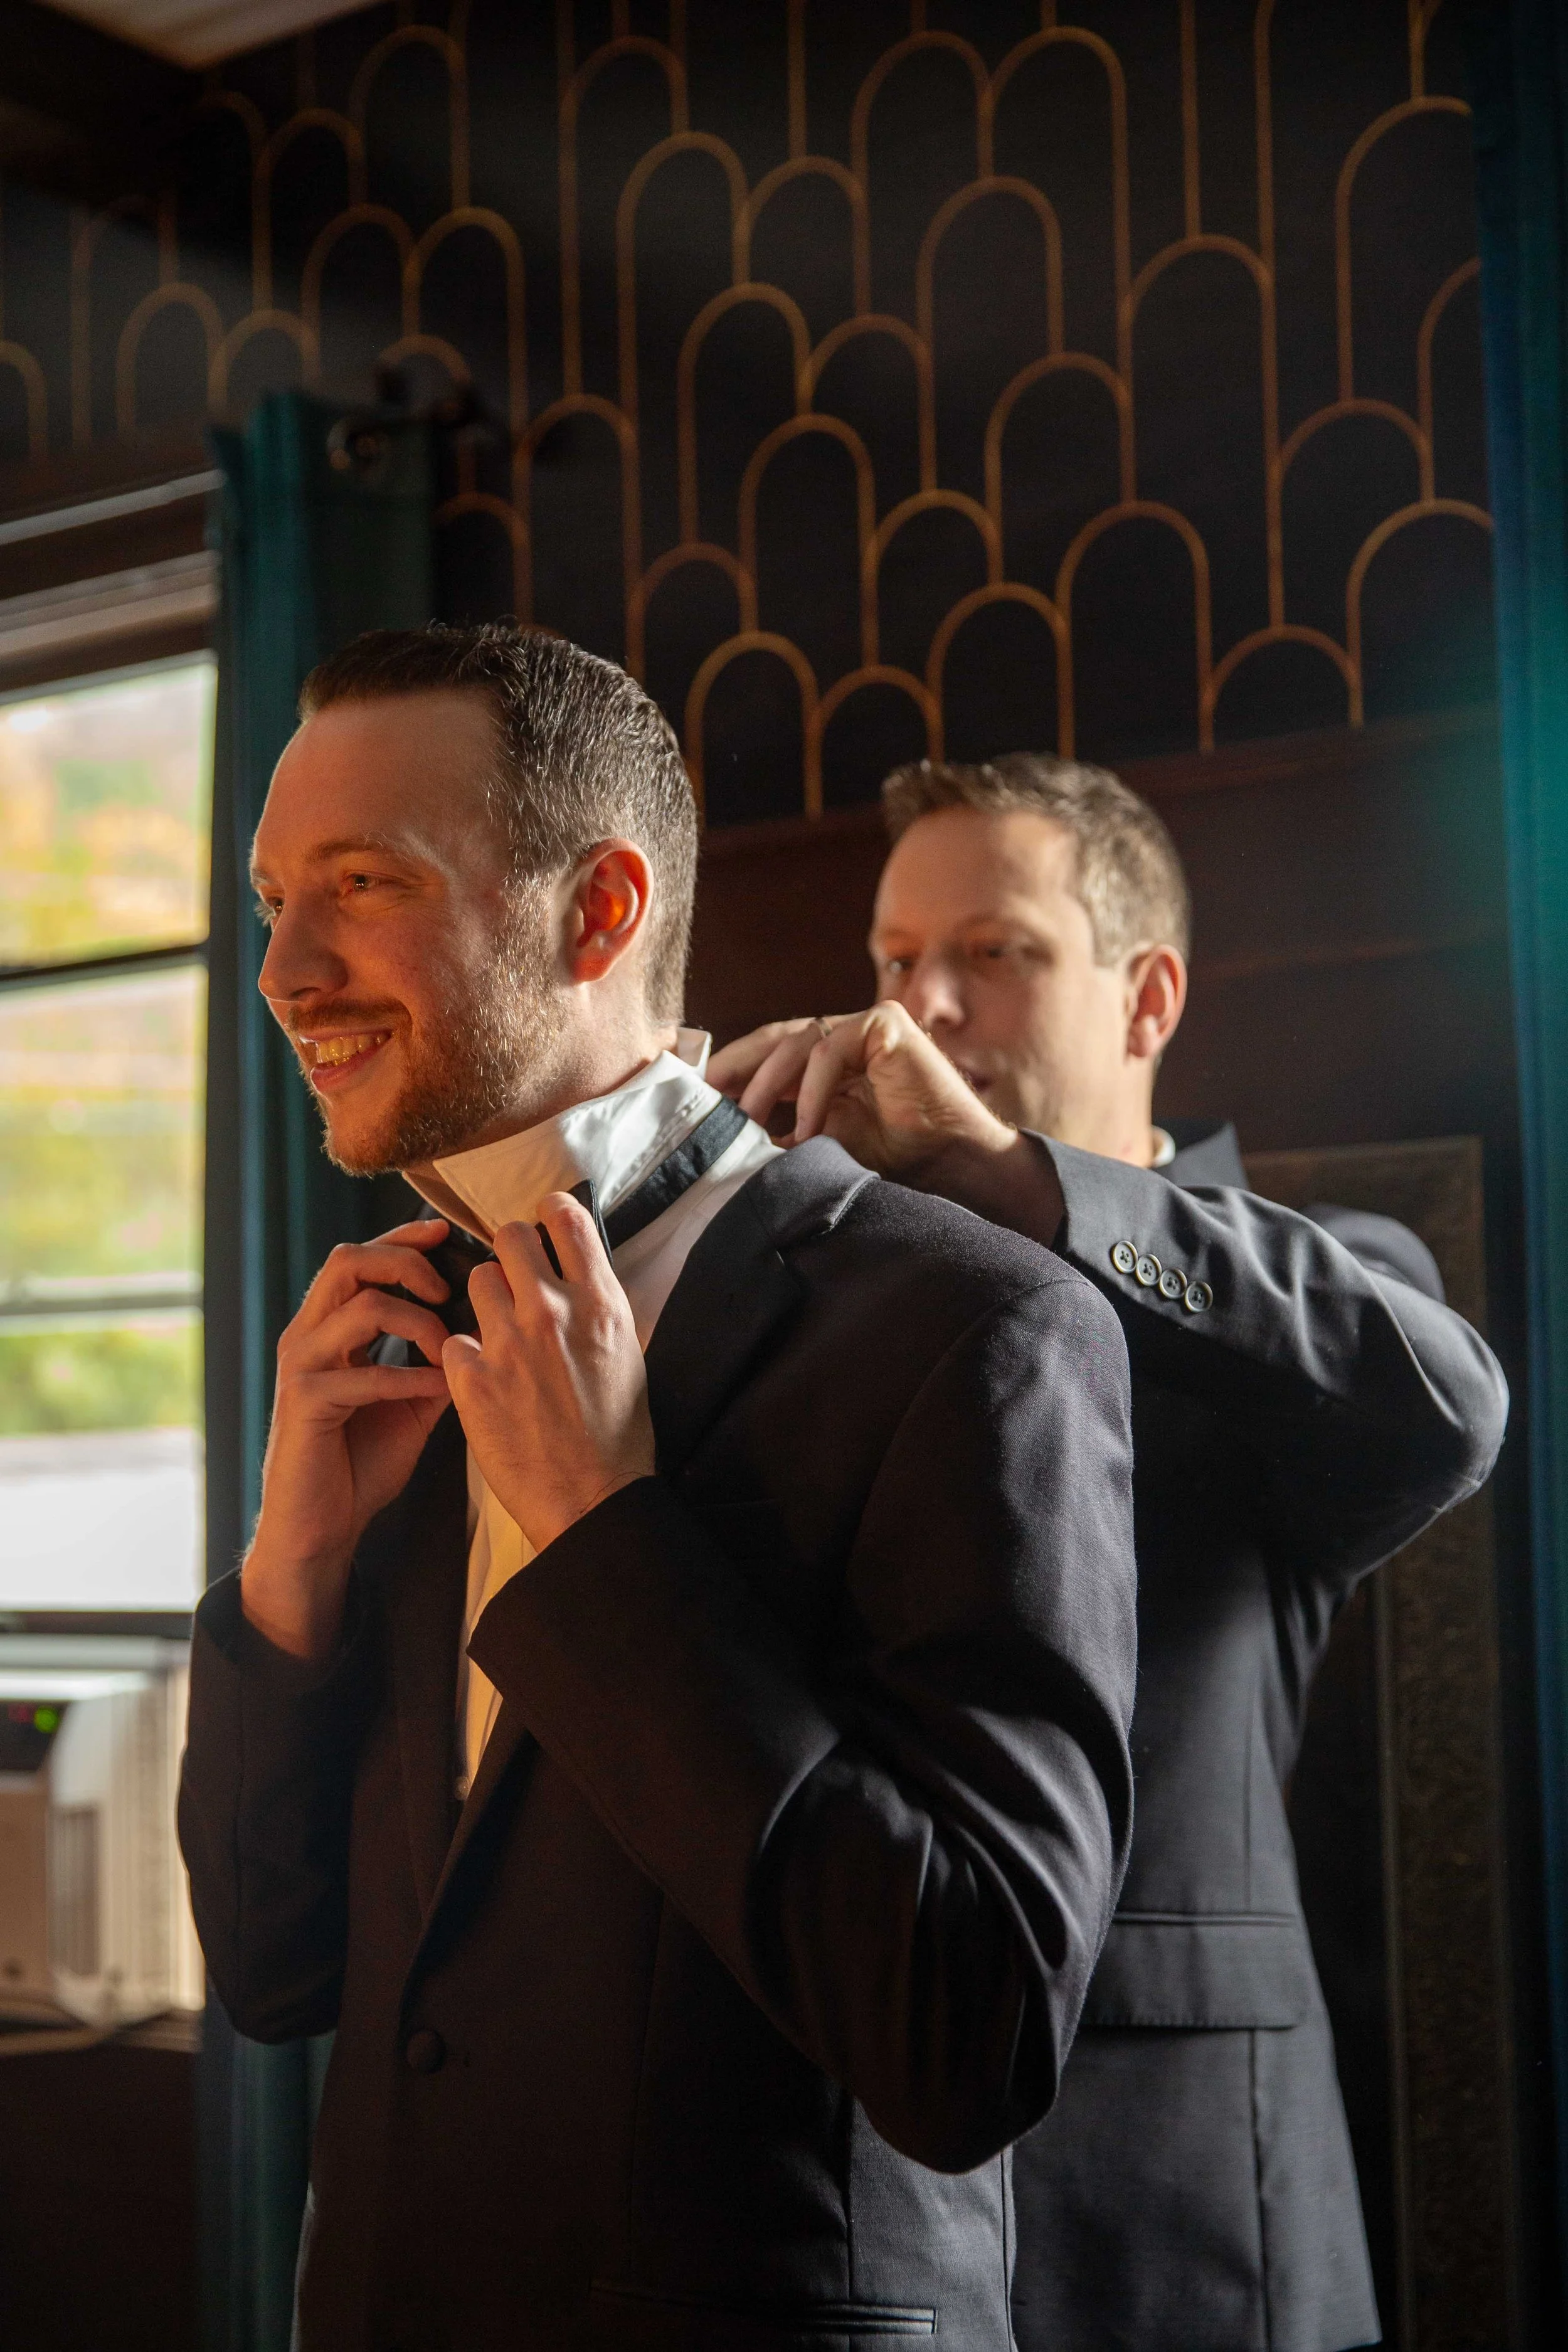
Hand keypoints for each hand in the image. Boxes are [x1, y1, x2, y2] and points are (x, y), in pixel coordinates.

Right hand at [243, 1218, 454, 1658]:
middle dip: (405, 1261)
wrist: (321, 1525)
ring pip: (359, 1308)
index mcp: (329, 1328)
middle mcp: (308, 1336)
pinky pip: (362, 1374)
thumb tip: (485, 1325)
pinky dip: (408, 1377)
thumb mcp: (411, 1400)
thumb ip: (436, 1360)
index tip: (446, 1231)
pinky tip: (439, 1390)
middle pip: (348, 1260)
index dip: (402, 1237)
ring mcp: (301, 1366)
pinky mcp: (303, 1402)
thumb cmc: (362, 1462)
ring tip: (451, 1350)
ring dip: (417, 1322)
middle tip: (446, 1288)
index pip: (361, 1258)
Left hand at [442, 1193, 655, 1554]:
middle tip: (512, 1276)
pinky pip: (453, 1339)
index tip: (543, 1221)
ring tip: (498, 1334)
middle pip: (509, 1237)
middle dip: (508, 1251)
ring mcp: (508, 1343)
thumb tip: (577, 1275)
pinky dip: (464, 1356)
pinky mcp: (472, 1379)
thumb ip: (596, 1307)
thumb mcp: (626, 1353)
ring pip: (475, 1281)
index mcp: (599, 1303)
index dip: (549, 1212)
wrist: (592, 1498)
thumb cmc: (617, 1434)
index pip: (565, 1218)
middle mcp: (552, 1311)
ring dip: (484, 1301)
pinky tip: (483, 1380)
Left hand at [711, 1004, 1012, 1175]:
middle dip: (733, 1069)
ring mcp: (864, 1027)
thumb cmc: (896, 1160)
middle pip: (773, 1039)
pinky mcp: (885, 1024)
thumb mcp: (822, 1144)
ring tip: (747, 1126)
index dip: (730, 1072)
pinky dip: (811, 1089)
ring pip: (795, 1042)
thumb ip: (781, 1133)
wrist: (953, 1165)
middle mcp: (843, 1040)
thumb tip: (723, 1143)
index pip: (767, 1055)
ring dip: (765, 1086)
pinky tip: (805, 1129)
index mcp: (826, 1064)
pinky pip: (829, 1049)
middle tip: (701, 1101)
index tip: (694, 1100)